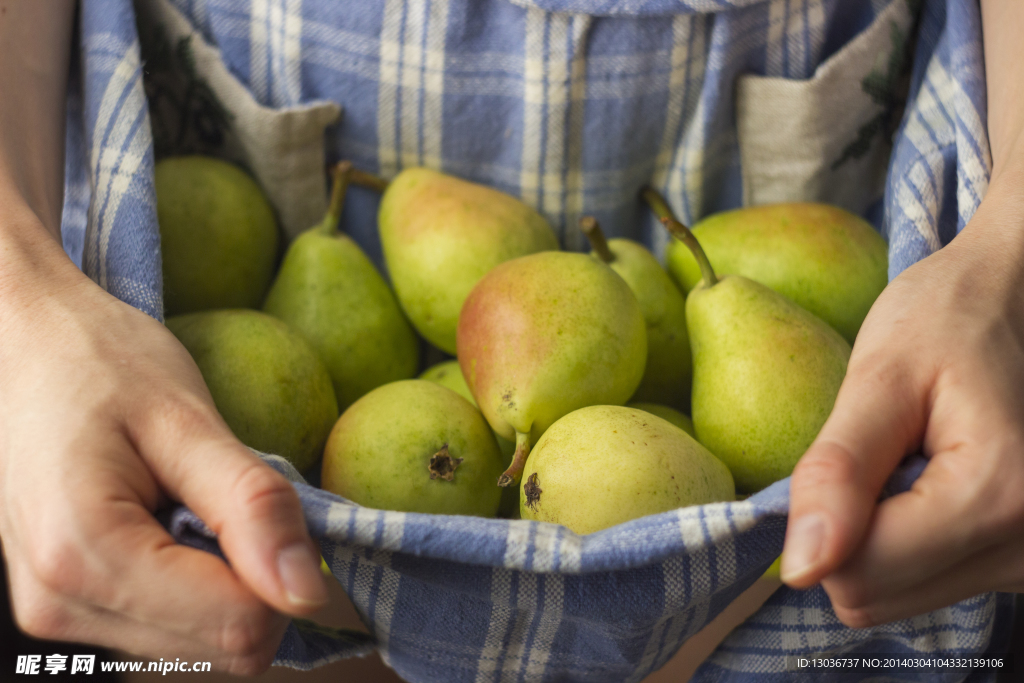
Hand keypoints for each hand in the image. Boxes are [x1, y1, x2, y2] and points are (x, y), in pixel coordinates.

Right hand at [0, 218, 327, 672]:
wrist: (21, 345)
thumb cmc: (101, 364)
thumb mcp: (188, 419)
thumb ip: (251, 506)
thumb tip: (309, 591)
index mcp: (84, 554)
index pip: (239, 628)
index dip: (285, 577)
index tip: (276, 515)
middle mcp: (58, 606)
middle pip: (223, 652)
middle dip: (256, 585)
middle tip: (228, 501)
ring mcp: (54, 616)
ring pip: (199, 652)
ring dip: (225, 590)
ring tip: (190, 507)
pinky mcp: (65, 610)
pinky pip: (167, 636)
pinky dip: (196, 593)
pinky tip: (173, 530)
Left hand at [780, 175, 1023, 626]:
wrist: (1011, 302)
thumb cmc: (944, 320)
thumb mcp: (879, 377)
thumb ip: (837, 472)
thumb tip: (801, 570)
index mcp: (996, 499)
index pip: (857, 576)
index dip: (824, 523)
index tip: (849, 456)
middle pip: (873, 596)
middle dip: (850, 532)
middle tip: (880, 454)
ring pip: (895, 596)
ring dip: (879, 535)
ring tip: (909, 462)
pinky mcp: (1019, 562)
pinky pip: (924, 581)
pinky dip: (908, 539)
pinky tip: (928, 483)